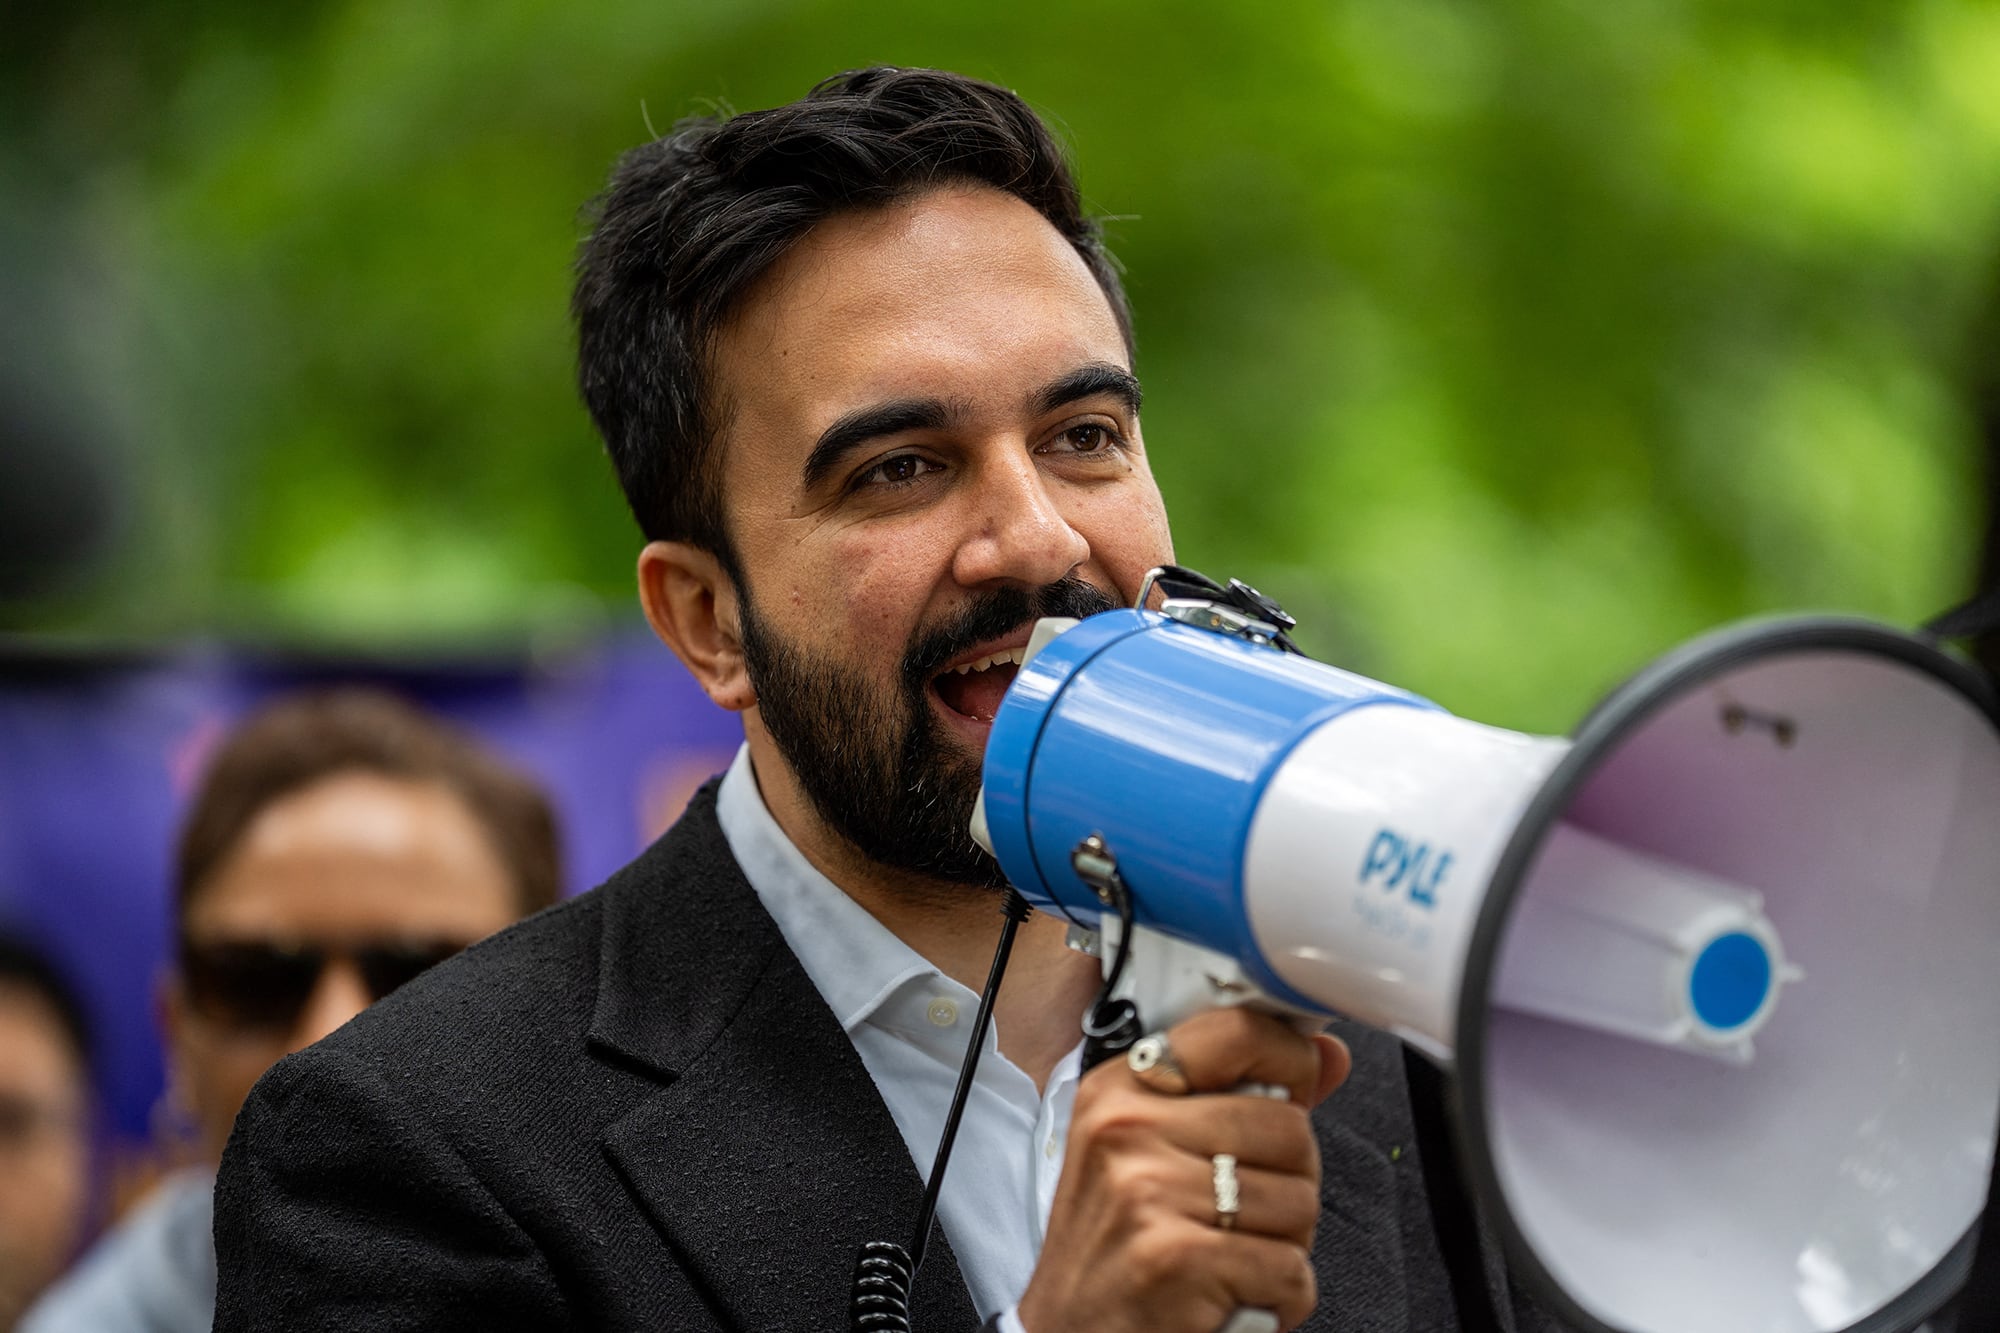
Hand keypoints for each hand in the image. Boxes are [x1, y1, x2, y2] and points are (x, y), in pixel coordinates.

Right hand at [1016, 1008, 1351, 1332]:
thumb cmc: (1117, 1253)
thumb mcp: (1153, 1157)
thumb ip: (1241, 1101)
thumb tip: (1326, 1055)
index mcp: (1121, 1091)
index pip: (1237, 1034)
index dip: (1289, 1061)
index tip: (1292, 1086)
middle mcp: (1127, 1129)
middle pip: (1289, 1128)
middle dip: (1288, 1184)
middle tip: (1239, 1218)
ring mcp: (1148, 1190)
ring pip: (1299, 1200)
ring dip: (1284, 1246)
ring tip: (1230, 1258)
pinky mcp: (1176, 1256)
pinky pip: (1290, 1268)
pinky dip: (1279, 1298)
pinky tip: (1234, 1297)